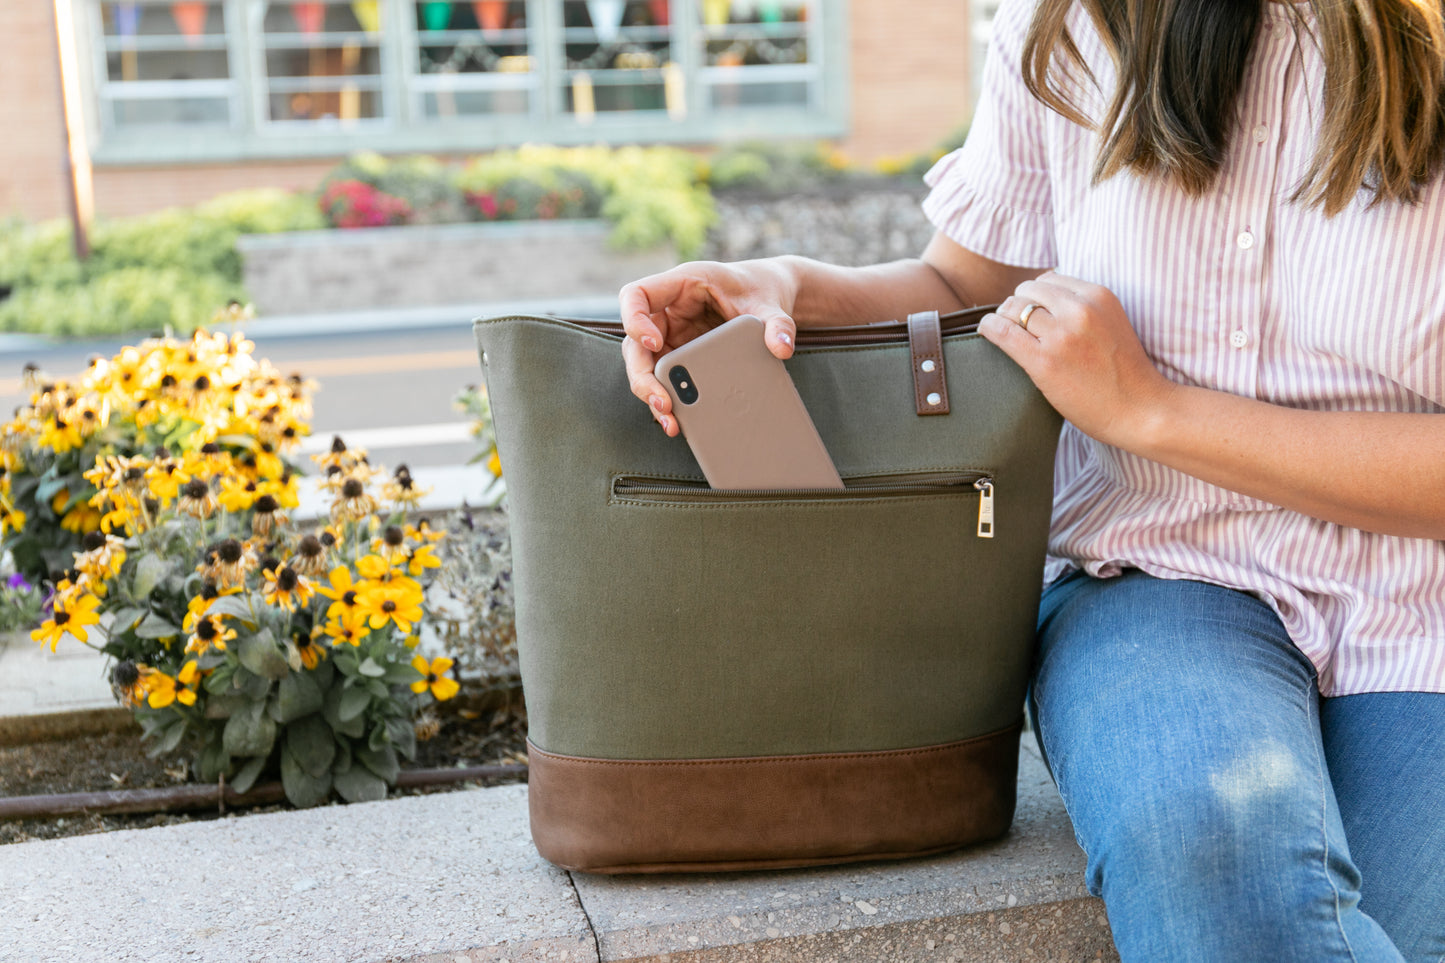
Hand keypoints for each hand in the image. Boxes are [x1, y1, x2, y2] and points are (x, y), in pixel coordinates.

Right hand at [619, 259, 798, 436]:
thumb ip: (778, 323)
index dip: (634, 320)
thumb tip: (782, 348)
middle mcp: (669, 311)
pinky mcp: (682, 355)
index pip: (636, 295)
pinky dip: (670, 399)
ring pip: (646, 366)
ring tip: (672, 423)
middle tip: (664, 402)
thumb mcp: (770, 304)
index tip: (653, 343)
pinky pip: (666, 378)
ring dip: (653, 394)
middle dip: (643, 376)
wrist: (769, 297)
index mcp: (682, 284)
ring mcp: (673, 335)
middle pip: (635, 343)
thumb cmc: (762, 289)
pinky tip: (682, 422)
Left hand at [978, 272, 1175, 448]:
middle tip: (1015, 323)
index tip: (1032, 311)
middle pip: (1027, 291)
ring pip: (1012, 308)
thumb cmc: (1125, 373)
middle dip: (1018, 304)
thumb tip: (1043, 293)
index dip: (1036, 295)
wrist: (1141, 410)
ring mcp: (1061, 336)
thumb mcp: (1111, 322)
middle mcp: (1079, 309)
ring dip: (1003, 317)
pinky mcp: (1044, 361)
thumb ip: (1084, 307)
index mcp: (1098, 296)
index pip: (1049, 279)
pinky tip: (985, 332)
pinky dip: (988, 328)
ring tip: (1004, 331)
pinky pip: (1002, 332)